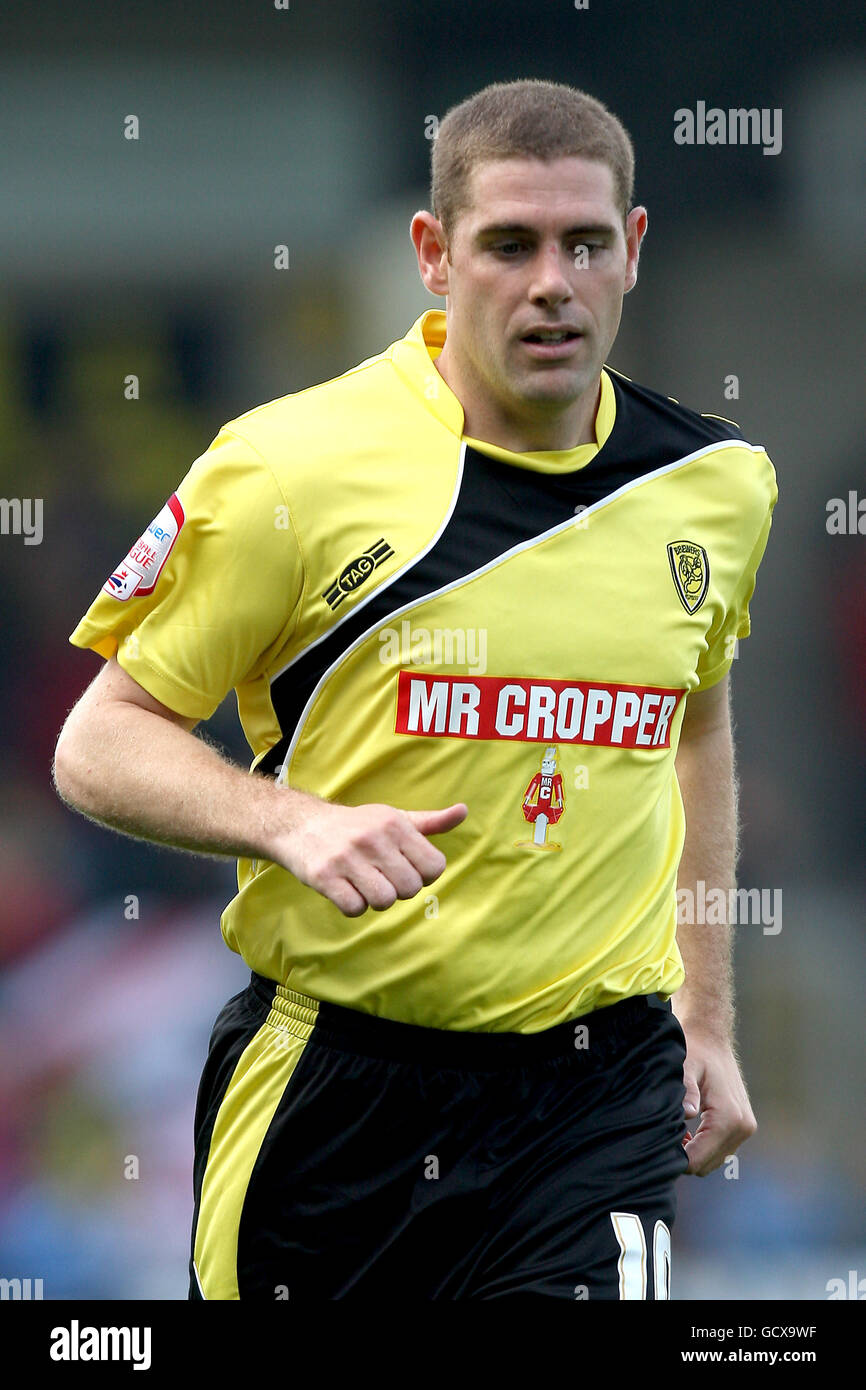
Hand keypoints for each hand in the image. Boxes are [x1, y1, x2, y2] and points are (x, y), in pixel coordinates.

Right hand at [273, 798, 467, 916]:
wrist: (301, 825)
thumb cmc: (356, 826)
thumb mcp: (394, 818)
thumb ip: (430, 822)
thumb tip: (463, 811)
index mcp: (395, 824)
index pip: (434, 867)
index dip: (423, 875)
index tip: (406, 869)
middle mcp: (373, 838)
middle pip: (410, 889)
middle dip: (399, 890)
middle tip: (381, 878)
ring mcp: (347, 857)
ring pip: (384, 901)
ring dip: (376, 900)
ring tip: (364, 884)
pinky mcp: (324, 876)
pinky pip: (354, 908)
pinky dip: (353, 906)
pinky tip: (346, 890)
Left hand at [679, 1025, 756, 1175]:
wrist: (712, 1039)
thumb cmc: (694, 1051)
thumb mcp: (685, 1066)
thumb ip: (685, 1090)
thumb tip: (686, 1113)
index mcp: (728, 1117)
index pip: (698, 1159)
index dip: (675, 1158)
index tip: (658, 1143)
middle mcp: (742, 1127)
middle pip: (706, 1165)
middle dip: (684, 1156)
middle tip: (664, 1135)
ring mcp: (745, 1129)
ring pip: (714, 1161)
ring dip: (694, 1152)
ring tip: (676, 1131)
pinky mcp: (744, 1127)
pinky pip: (721, 1151)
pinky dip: (704, 1147)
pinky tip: (688, 1131)